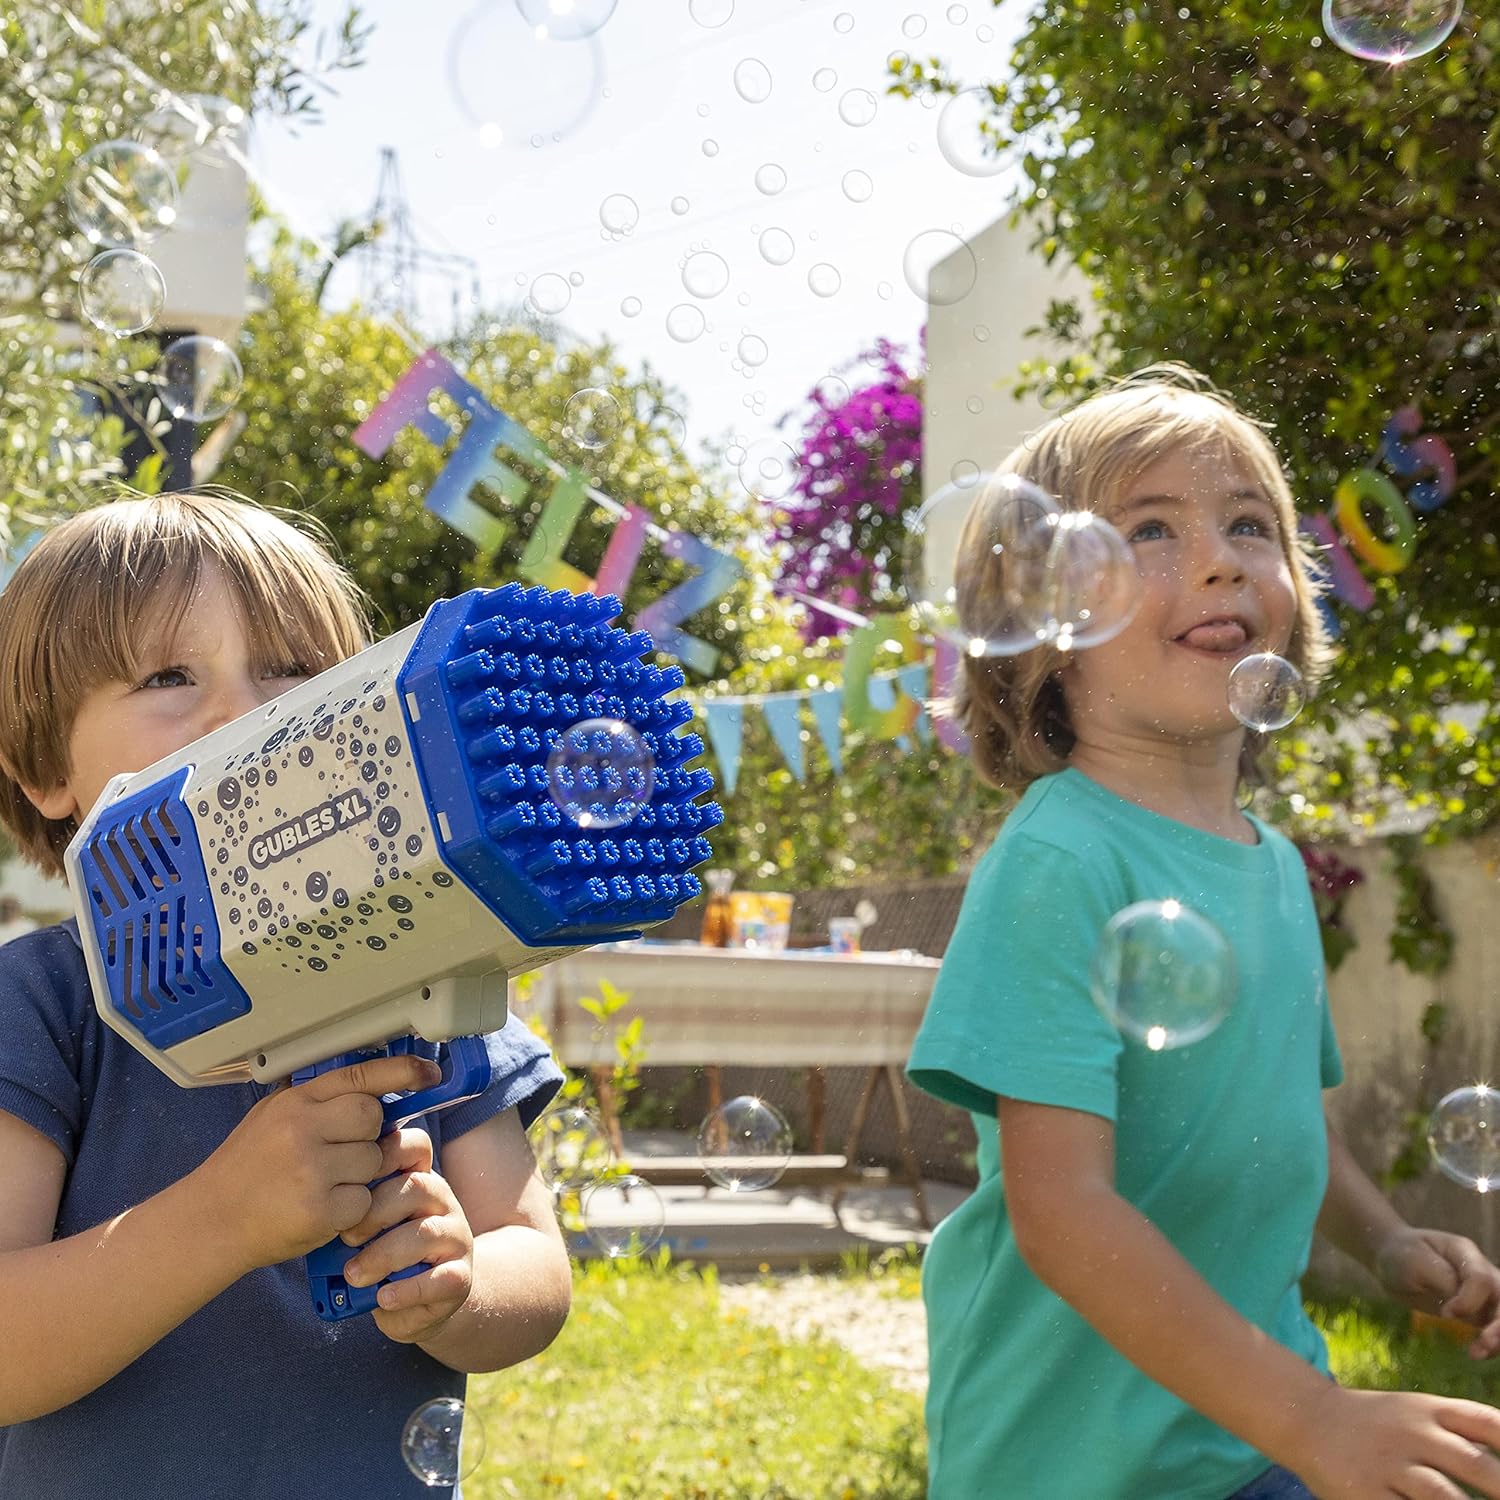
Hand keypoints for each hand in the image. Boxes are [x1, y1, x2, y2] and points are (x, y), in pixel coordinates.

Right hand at [193, 1054, 442, 1274]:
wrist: (210, 1221)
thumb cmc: (244, 1169)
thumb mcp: (271, 1117)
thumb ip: (315, 1101)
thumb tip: (368, 1085)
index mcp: (294, 1103)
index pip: (359, 1076)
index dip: (401, 1071)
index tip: (428, 1073)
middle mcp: (303, 1129)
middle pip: (374, 1119)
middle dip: (366, 1136)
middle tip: (339, 1154)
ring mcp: (311, 1170)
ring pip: (373, 1161)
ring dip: (359, 1176)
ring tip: (322, 1184)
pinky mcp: (320, 1210)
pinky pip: (364, 1201)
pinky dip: (351, 1210)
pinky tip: (322, 1209)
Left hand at [339, 1126, 475, 1345]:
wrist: (421, 1303)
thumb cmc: (384, 1258)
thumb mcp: (368, 1230)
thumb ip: (355, 1213)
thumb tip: (320, 1209)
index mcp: (420, 1182)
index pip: (416, 1146)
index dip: (386, 1154)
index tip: (350, 1178)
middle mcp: (443, 1203)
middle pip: (417, 1187)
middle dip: (374, 1212)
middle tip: (346, 1238)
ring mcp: (456, 1238)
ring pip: (425, 1233)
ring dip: (383, 1255)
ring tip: (354, 1275)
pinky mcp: (461, 1276)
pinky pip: (440, 1279)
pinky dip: (407, 1290)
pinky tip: (383, 1298)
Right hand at [1289, 1384, 1499, 1498]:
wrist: (1306, 1417)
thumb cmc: (1376, 1422)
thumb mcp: (1415, 1412)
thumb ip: (1460, 1433)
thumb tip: (1498, 1458)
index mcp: (1430, 1411)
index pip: (1487, 1422)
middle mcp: (1413, 1433)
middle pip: (1474, 1463)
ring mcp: (1389, 1463)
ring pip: (1443, 1496)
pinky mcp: (1365, 1492)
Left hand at [1375, 1226, 1499, 1358]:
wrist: (1393, 1259)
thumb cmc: (1403, 1255)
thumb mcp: (1415, 1262)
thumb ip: (1444, 1281)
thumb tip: (1465, 1310)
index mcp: (1465, 1252)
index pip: (1482, 1279)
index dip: (1469, 1300)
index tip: (1446, 1313)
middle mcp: (1482, 1271)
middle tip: (1484, 1342)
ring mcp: (1483, 1291)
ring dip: (1499, 1337)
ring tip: (1478, 1353)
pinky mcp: (1479, 1310)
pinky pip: (1494, 1328)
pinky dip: (1492, 1344)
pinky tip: (1478, 1353)